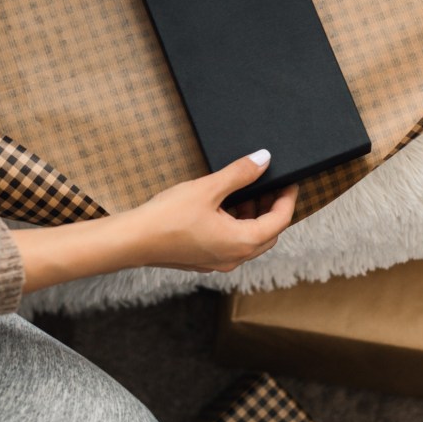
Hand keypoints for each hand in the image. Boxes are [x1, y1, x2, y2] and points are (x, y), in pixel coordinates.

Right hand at [16, 151, 296, 291]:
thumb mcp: (208, 189)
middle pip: (268, 233)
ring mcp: (219, 262)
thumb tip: (263, 160)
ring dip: (252, 217)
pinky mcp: (203, 260)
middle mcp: (235, 257)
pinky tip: (221, 207)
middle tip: (268, 184)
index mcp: (243, 242)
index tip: (289, 180)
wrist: (133, 241)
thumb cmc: (167, 217)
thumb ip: (239, 174)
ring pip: (249, 240)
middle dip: (271, 208)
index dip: (288, 199)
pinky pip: (231, 244)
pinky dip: (235, 225)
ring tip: (244, 191)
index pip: (280, 221)